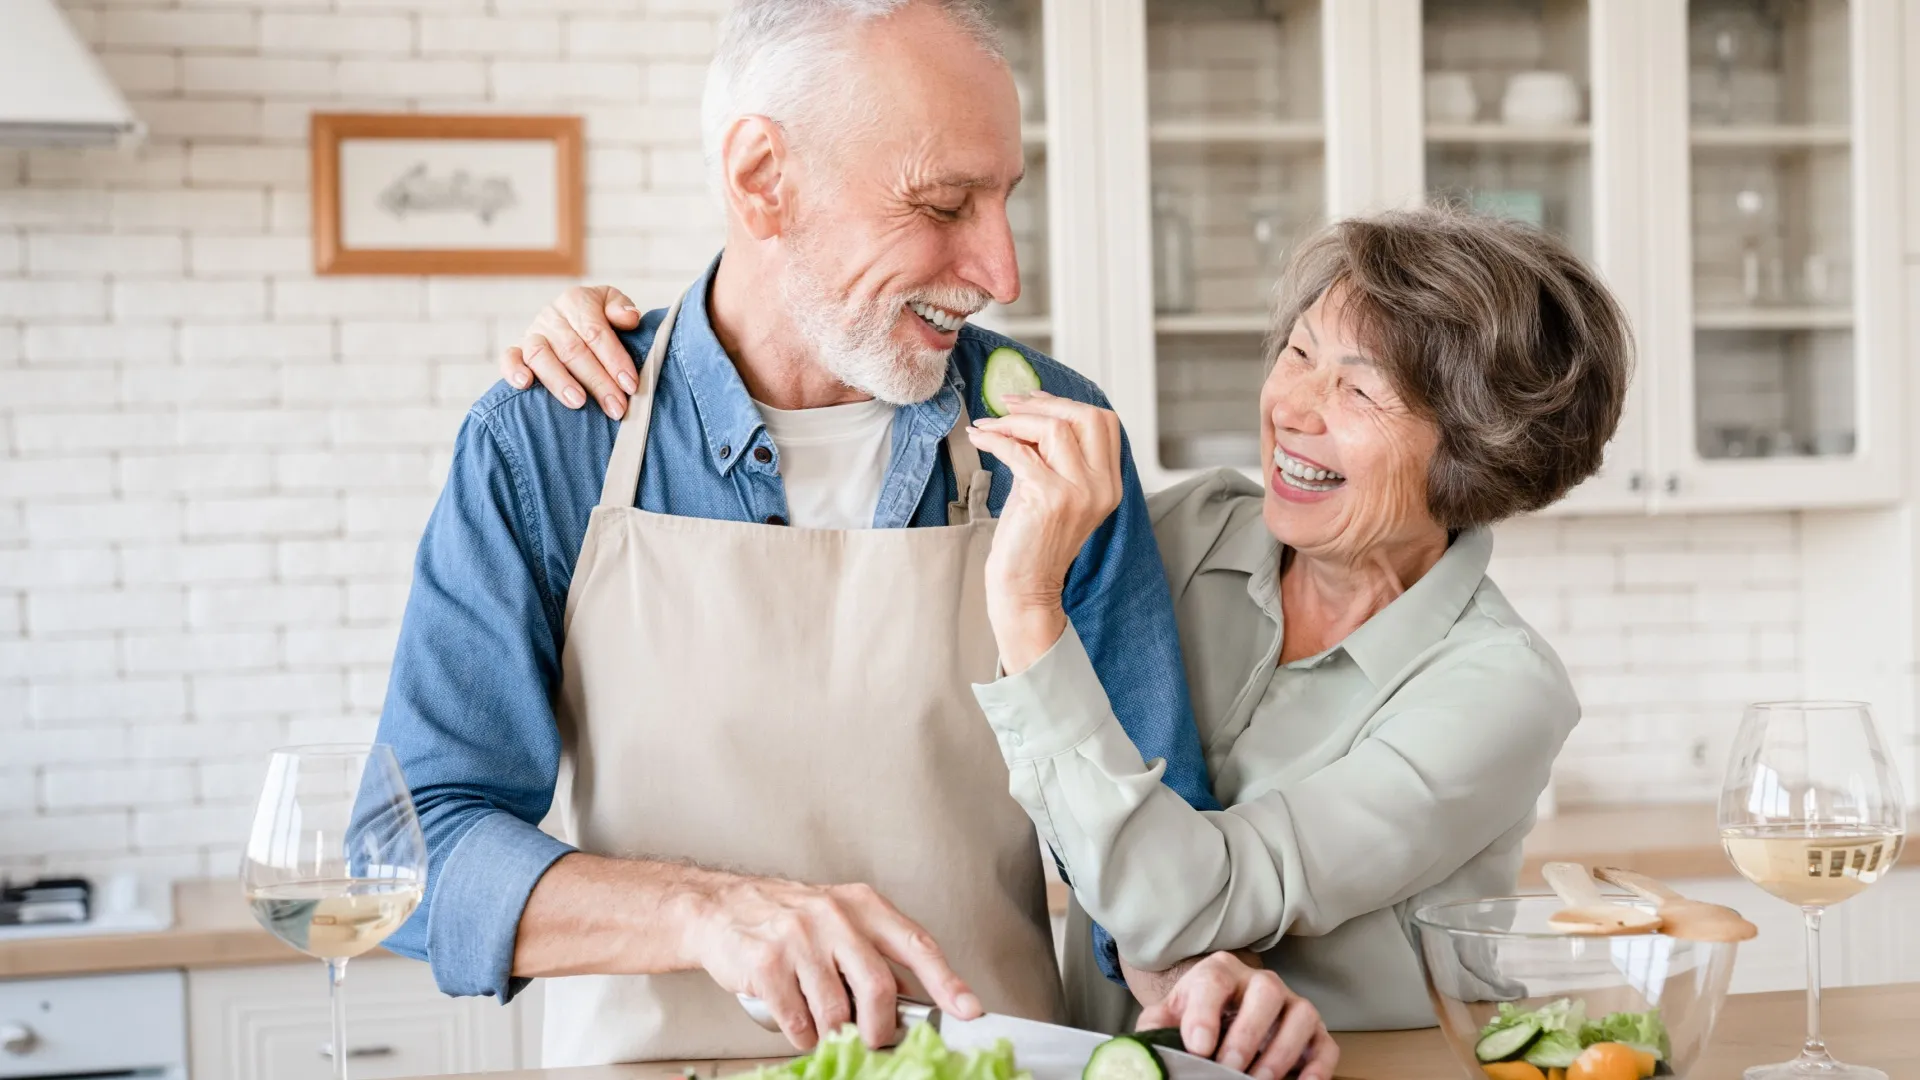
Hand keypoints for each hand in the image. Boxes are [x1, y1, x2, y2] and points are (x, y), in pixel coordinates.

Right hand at [500, 285, 643, 418]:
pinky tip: (525, 385)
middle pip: (573, 350)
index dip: (614, 359)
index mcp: (577, 301)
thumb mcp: (613, 306)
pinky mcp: (515, 350)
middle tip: (615, 406)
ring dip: (560, 381)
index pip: (596, 332)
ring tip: (578, 403)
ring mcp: (531, 333)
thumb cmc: (598, 318)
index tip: (630, 385)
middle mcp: (551, 316)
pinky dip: (513, 370)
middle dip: (597, 381)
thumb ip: (621, 308)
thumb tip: (630, 318)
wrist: (571, 320)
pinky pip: (508, 358)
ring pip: (540, 356)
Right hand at [685, 876, 980, 1051]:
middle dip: (880, 1028)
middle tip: (875, 1041)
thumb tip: (917, 997)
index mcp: (862, 905)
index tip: (968, 1009)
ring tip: (824, 1027)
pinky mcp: (767, 963)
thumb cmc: (786, 917)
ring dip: (833, 1033)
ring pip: (836, 1011)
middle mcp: (834, 917)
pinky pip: (798, 1020)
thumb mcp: (839, 919)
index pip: (916, 944)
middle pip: (878, 987)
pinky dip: (803, 1035)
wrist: (719, 908)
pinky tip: (799, 1024)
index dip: (947, 981)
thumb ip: (875, 952)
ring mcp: (799, 939)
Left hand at [965, 392, 1122, 672]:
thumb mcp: (1053, 490)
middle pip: (1085, 416)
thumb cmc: (1033, 541)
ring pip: (1053, 429)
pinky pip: (1020, 451)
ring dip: (1013, 421)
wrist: (1026, 588)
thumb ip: (1054, 455)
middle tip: (1008, 405)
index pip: (1104, 422)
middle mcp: (1101, 486)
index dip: (1066, 403)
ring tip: (988, 425)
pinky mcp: (1051, 498)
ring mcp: (1079, 492)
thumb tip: (1030, 411)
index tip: (1033, 400)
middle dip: (1043, 404)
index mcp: (1109, 483)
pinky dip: (995, 439)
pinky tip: (978, 437)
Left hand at [1136, 952, 1337, 1079]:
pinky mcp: (1314, 1032)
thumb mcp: (1167, 1019)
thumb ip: (1154, 1030)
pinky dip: (1318, 1067)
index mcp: (1218, 973)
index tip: (1198, 1046)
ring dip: (1281, 1052)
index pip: (1213, 982)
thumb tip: (1142, 1053)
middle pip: (1266, 991)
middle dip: (1248, 1033)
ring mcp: (1291, 1005)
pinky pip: (1325, 1045)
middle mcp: (1259, 982)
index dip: (1205, 1013)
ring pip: (1300, 1015)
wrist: (1217, 1018)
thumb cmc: (1193, 1019)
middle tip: (1229, 1066)